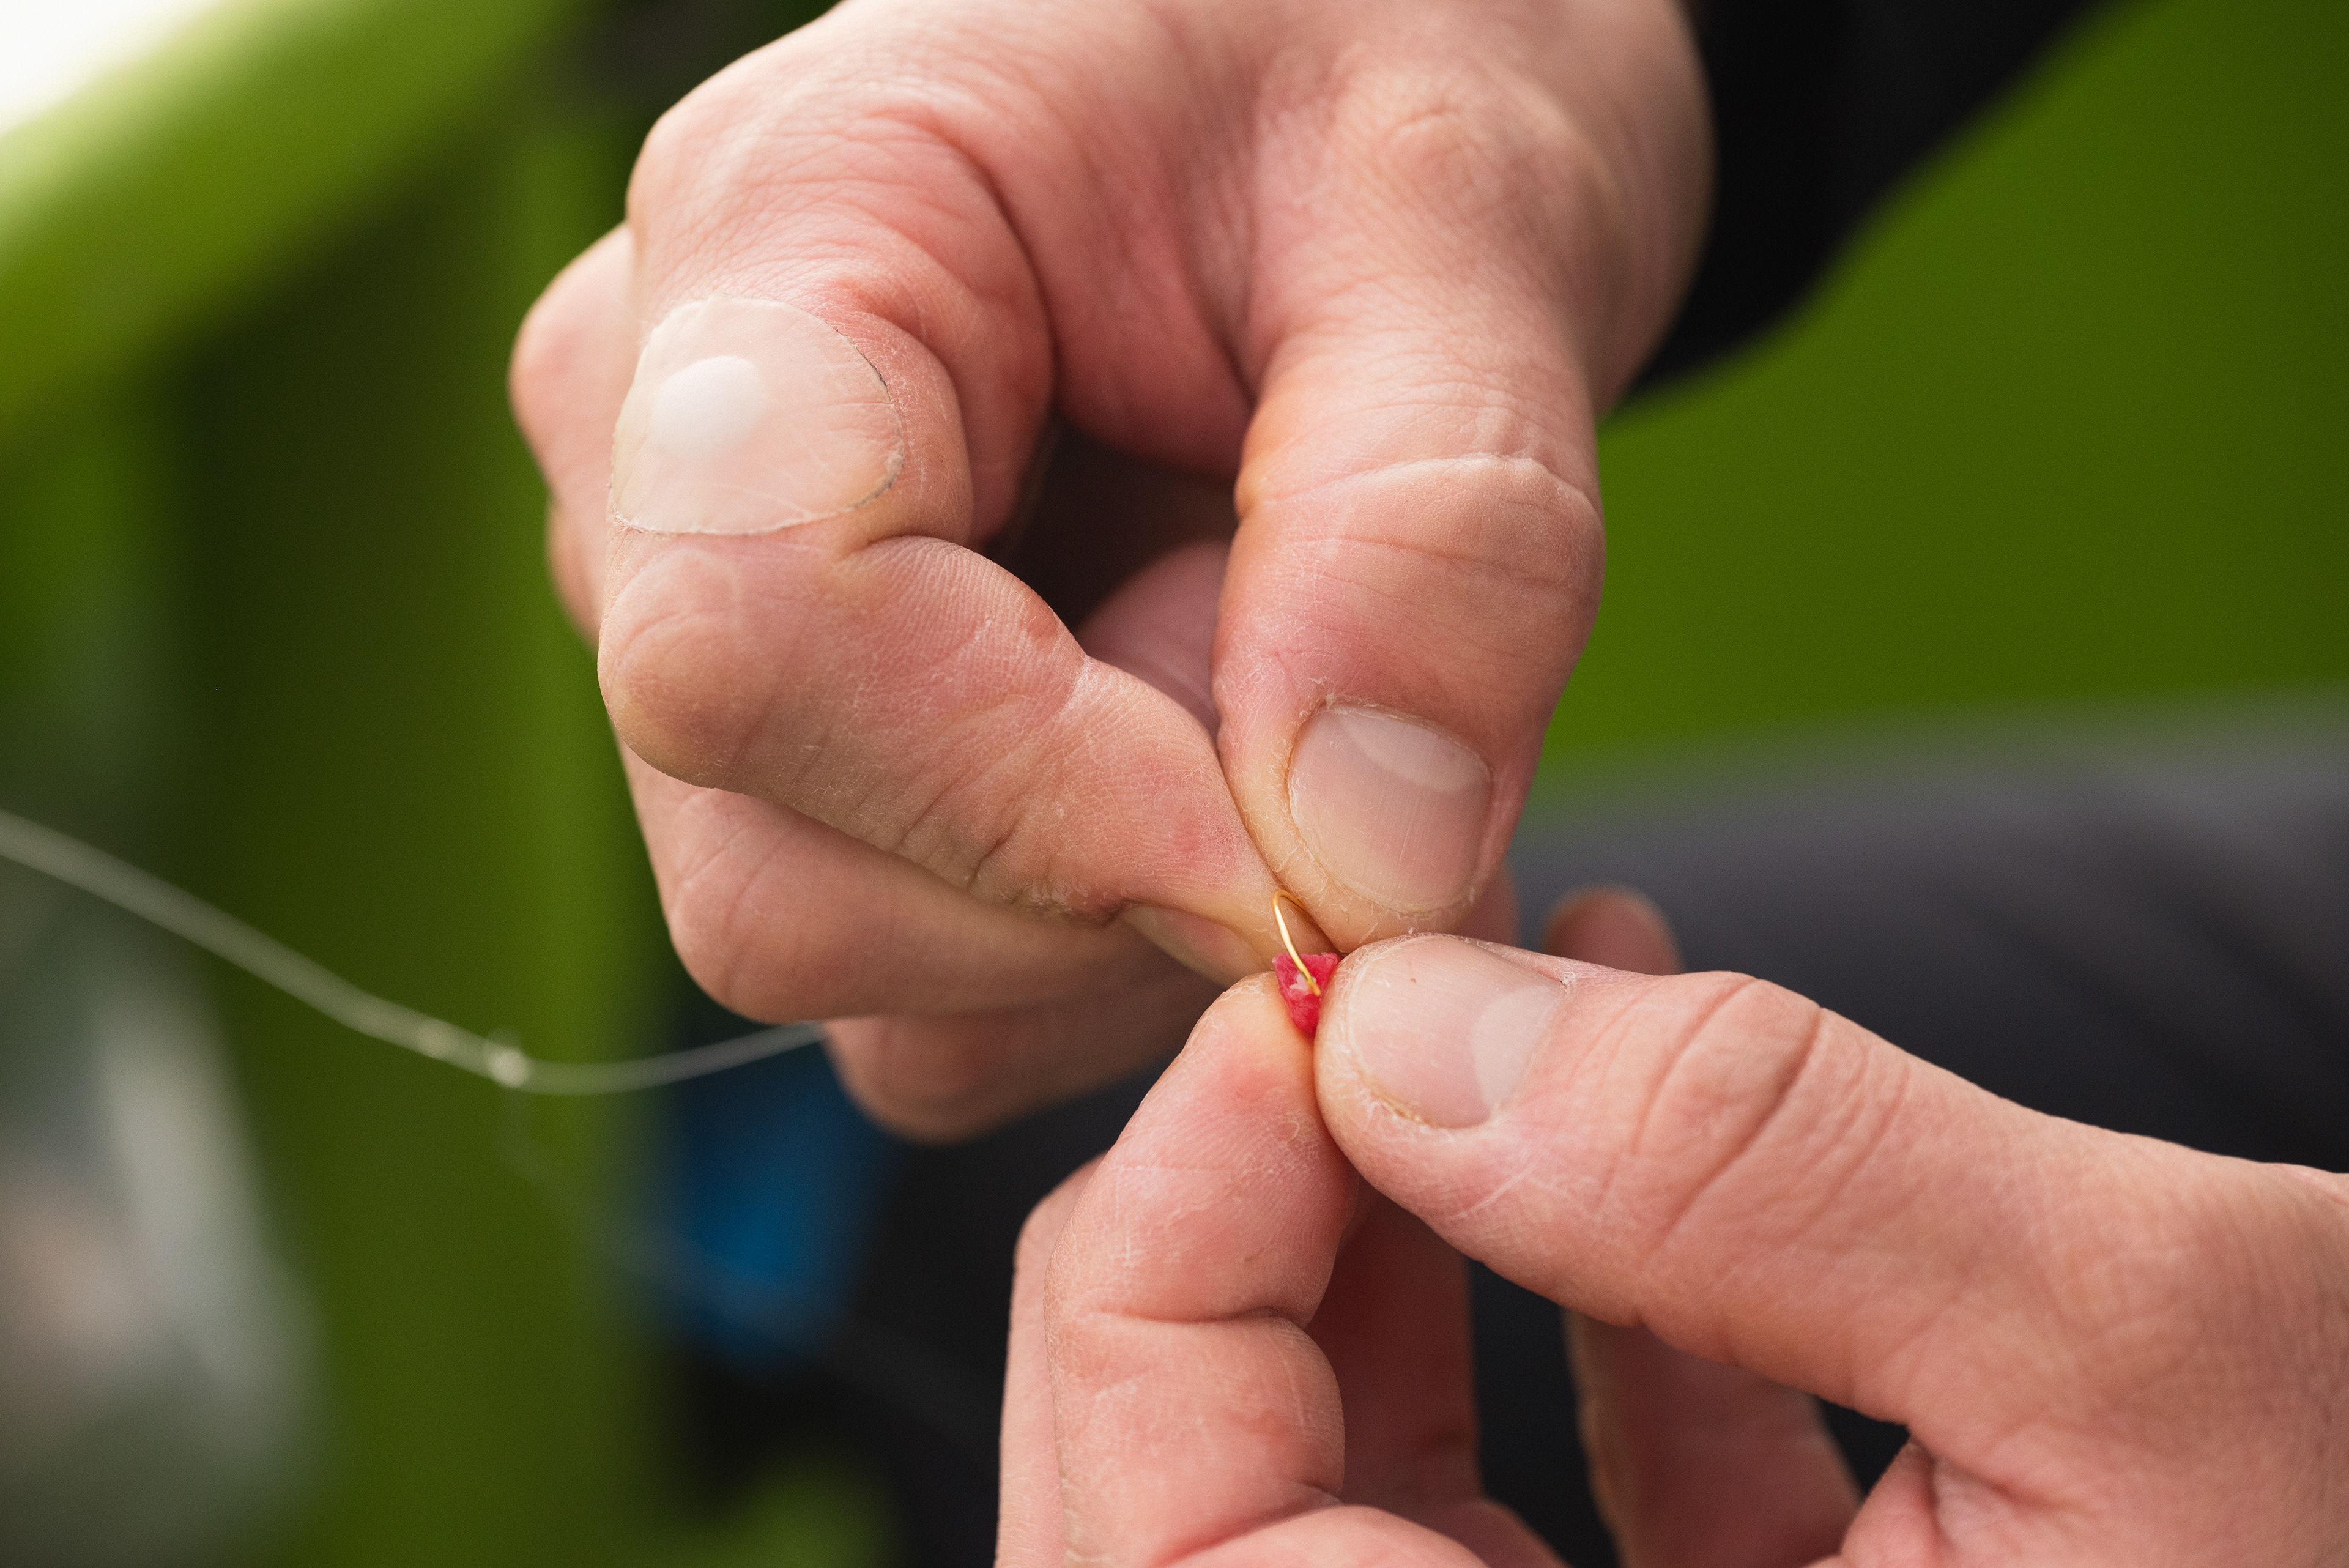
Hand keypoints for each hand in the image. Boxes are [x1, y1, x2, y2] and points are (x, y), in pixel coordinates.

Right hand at [508, 0, 1708, 1136]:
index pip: (757, 639)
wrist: (1344, 98)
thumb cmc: (1375, 74)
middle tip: (1338, 702)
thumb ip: (1442, 529)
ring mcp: (713, 633)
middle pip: (778, 873)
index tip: (1313, 833)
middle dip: (1116, 877)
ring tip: (1282, 685)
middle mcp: (657, 466)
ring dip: (1131, 927)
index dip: (1041, 807)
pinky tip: (1229, 778)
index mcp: (777, 243)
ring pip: (846, 958)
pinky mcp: (798, 767)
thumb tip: (1359, 868)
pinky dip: (1113, 961)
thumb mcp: (1471, 220)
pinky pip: (916, 1001)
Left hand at [1008, 890, 2348, 1562]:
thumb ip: (1760, 1177)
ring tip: (1511, 1000)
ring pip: (1349, 1513)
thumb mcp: (2162, 1359)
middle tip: (1380, 985)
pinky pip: (1546, 1537)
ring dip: (1401, 1241)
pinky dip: (1569, 1329)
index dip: (1168, 1253)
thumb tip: (1403, 1026)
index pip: (1163, 1558)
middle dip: (1254, 1221)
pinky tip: (1647, 1135)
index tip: (1294, 1007)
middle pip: (1198, 1525)